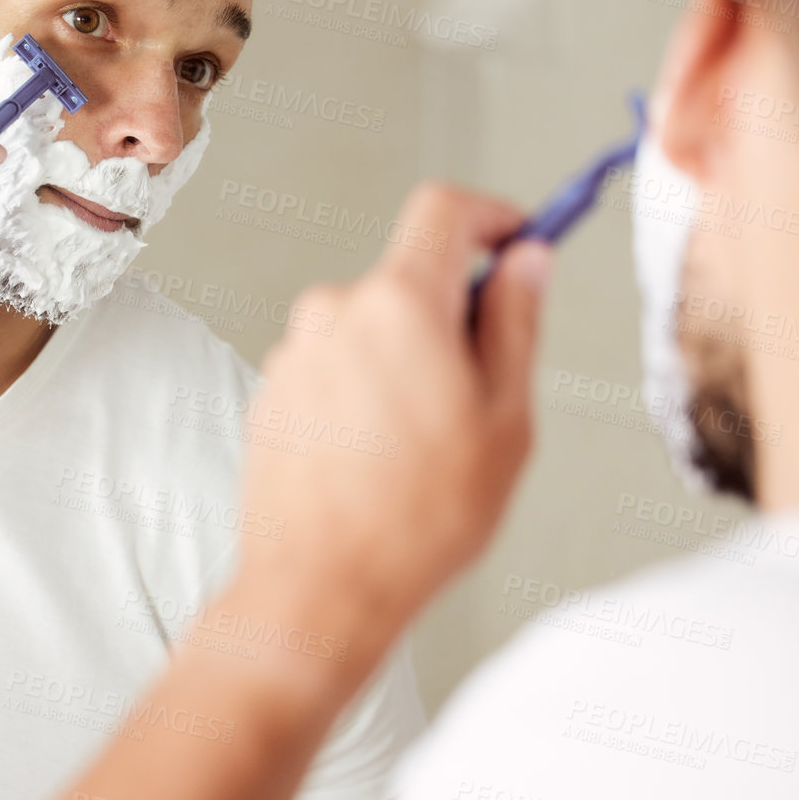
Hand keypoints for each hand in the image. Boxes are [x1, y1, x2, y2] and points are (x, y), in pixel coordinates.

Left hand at [236, 183, 551, 643]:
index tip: (518, 239)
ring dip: (406, 363)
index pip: (445, 210)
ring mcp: (294, 354)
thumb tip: (526, 263)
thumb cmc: (415, 520)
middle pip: (410, 278)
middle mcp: (334, 313)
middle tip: (481, 391)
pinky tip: (381, 462)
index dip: (492, 216)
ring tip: (425, 448)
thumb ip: (515, 323)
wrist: (320, 589)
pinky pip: (335, 369)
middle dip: (453, 316)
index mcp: (399, 303)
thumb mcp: (505, 419)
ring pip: (372, 330)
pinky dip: (365, 395)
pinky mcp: (272, 393)